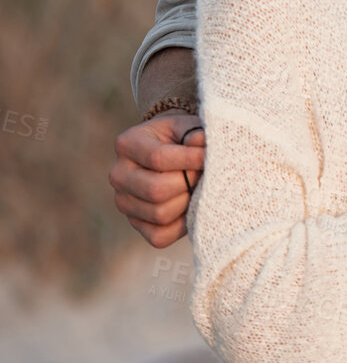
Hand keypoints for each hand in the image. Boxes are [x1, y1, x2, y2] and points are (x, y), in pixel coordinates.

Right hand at [110, 113, 205, 246]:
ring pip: (160, 214)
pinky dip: (183, 225)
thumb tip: (201, 143)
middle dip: (189, 182)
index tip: (211, 155)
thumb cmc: (182, 137)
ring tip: (199, 187)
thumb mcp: (188, 127)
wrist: (172, 152)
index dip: (191, 159)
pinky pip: (160, 236)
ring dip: (188, 202)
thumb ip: (195, 134)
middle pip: (156, 190)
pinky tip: (193, 205)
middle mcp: (119, 175)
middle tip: (206, 173)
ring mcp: (124, 202)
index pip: (158, 158)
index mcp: (127, 144)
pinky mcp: (136, 224)